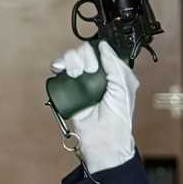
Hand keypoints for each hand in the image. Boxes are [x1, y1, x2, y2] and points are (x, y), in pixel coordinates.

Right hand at [49, 36, 137, 172]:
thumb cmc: (118, 118)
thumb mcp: (124, 87)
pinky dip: (58, 65)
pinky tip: (61, 70)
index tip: (99, 62)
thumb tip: (104, 46)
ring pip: (71, 58)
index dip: (98, 52)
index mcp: (112, 73)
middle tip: (90, 70)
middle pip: (84, 51)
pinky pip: (59, 70)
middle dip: (85, 57)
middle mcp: (96, 76)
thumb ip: (115, 64)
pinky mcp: (68, 89)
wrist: (103, 137)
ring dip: (72, 61)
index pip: (101, 51)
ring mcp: (81, 82)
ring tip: (77, 74)